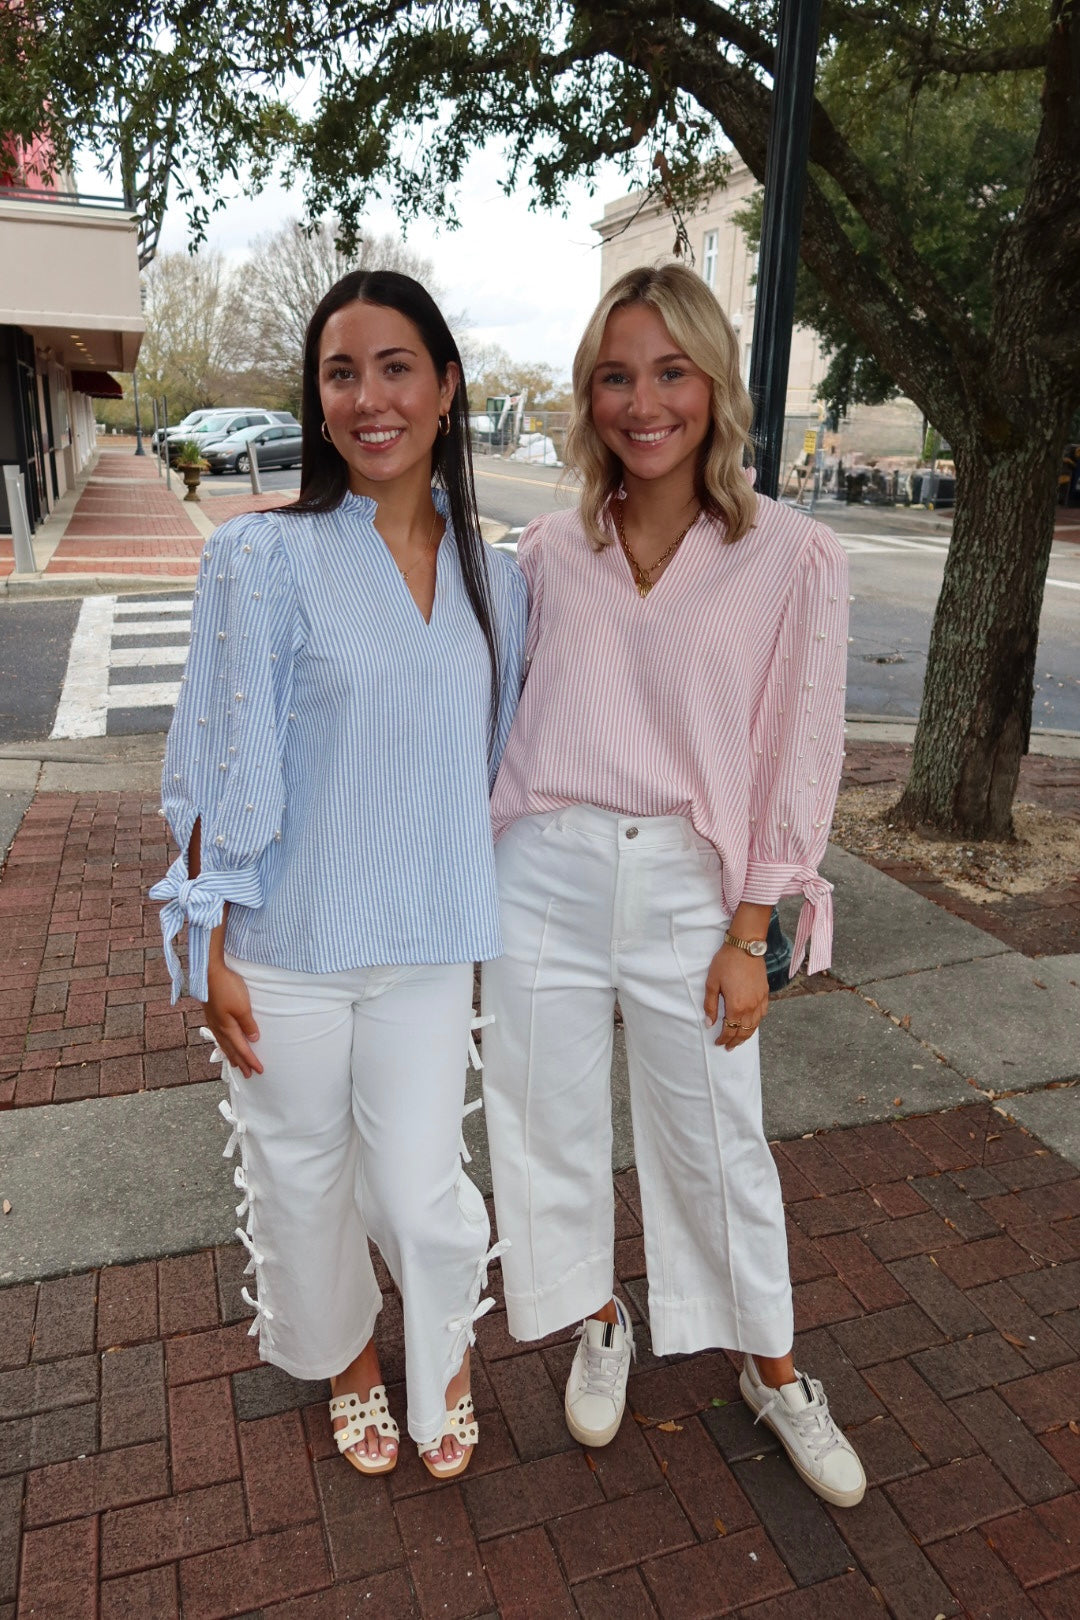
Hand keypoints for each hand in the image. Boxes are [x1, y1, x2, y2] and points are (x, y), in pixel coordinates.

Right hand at [205, 959, 262, 1076]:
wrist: (209, 972)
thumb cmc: (227, 987)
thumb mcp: (243, 1006)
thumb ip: (248, 1024)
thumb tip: (253, 1039)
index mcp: (227, 1028)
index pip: (242, 1049)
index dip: (251, 1060)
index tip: (259, 1070)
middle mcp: (219, 1028)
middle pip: (231, 1050)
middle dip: (241, 1062)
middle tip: (248, 1075)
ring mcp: (214, 1021)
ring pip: (223, 1044)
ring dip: (231, 1055)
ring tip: (236, 1064)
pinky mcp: (211, 1014)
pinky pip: (219, 1036)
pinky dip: (224, 1044)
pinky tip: (224, 1042)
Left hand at [704, 943, 768, 1049]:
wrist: (745, 947)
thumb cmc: (726, 963)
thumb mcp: (712, 983)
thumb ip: (710, 1006)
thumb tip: (709, 1024)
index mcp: (736, 1006)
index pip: (730, 1030)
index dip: (723, 1039)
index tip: (718, 1042)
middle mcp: (750, 1007)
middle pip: (743, 1031)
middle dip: (735, 1041)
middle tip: (728, 1046)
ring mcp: (760, 1001)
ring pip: (755, 1026)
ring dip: (746, 1035)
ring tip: (739, 1040)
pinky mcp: (765, 994)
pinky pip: (762, 1015)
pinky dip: (756, 1023)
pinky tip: (752, 1024)